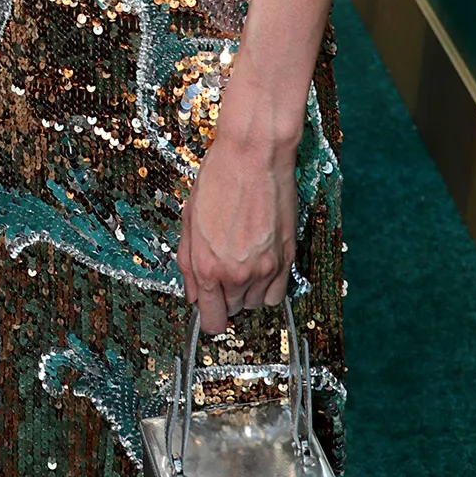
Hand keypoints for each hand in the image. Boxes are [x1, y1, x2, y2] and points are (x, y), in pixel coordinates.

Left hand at [177, 130, 296, 334]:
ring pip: (255, 303)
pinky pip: (277, 293)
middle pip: (232, 310)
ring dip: (246, 290)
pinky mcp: (287, 258)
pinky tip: (259, 264)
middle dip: (223, 295)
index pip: (212, 321)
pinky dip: (268, 286)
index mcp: (208, 266)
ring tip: (240, 260)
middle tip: (220, 267)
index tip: (208, 309)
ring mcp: (266, 268)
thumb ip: (188, 263)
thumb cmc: (219, 179)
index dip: (208, 317)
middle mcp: (238, 274)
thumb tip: (193, 293)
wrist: (254, 155)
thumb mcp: (189, 220)